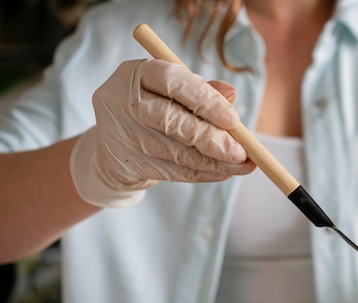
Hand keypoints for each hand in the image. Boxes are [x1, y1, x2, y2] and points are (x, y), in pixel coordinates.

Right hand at [70, 59, 254, 206]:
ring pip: (174, 152)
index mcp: (137, 73)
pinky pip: (172, 172)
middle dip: (211, 139)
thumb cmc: (156, 107)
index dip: (205, 101)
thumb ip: (204, 90)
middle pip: (170, 120)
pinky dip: (202, 174)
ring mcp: (121, 134)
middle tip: (241, 152)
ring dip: (213, 162)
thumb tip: (232, 94)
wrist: (115, 141)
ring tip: (240, 165)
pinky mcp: (126, 163)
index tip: (234, 120)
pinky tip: (223, 172)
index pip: (172, 82)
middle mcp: (124, 101)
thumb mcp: (176, 92)